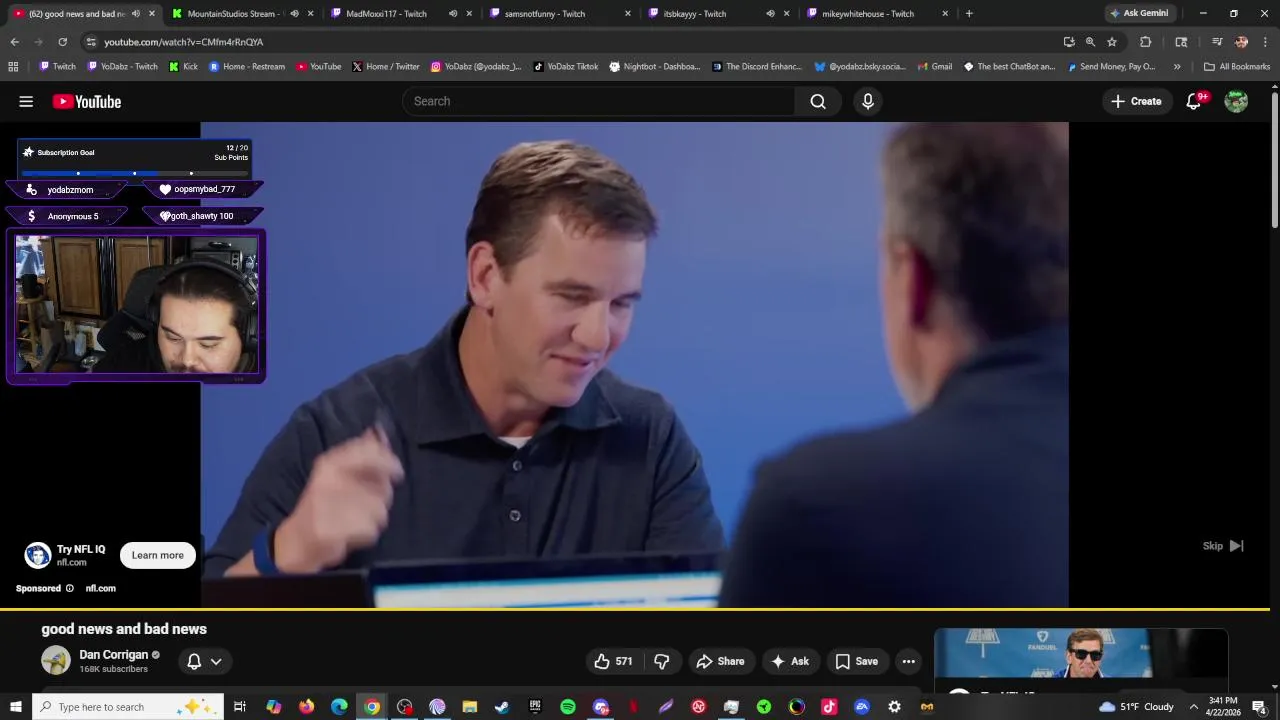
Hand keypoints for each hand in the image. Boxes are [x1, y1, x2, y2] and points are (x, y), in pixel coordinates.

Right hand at [275, 426, 404, 572]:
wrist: (298, 541)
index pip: (371, 451)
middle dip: (381, 496)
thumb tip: (379, 431)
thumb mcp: (336, 472)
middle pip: (382, 485)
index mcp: (330, 462)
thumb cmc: (323, 504)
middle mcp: (331, 479)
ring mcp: (331, 505)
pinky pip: (371, 530)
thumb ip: (361, 452)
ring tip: (354, 519)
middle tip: (364, 504)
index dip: (389, 461)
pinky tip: (351, 533)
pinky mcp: (333, 530)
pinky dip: (366, 534)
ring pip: (380, 510)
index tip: (397, 473)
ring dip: (374, 518)